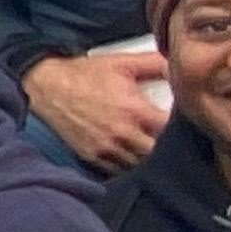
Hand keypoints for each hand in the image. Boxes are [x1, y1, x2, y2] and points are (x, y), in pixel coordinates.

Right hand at [22, 46, 169, 172]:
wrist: (48, 87)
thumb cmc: (86, 74)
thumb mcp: (122, 62)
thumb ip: (154, 64)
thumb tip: (179, 68)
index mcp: (134, 109)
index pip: (170, 128)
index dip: (181, 127)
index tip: (182, 123)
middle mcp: (122, 133)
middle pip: (157, 152)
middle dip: (166, 146)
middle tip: (170, 139)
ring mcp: (106, 148)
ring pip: (140, 164)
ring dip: (148, 157)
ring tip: (151, 147)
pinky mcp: (92, 156)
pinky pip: (118, 170)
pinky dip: (128, 165)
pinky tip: (131, 154)